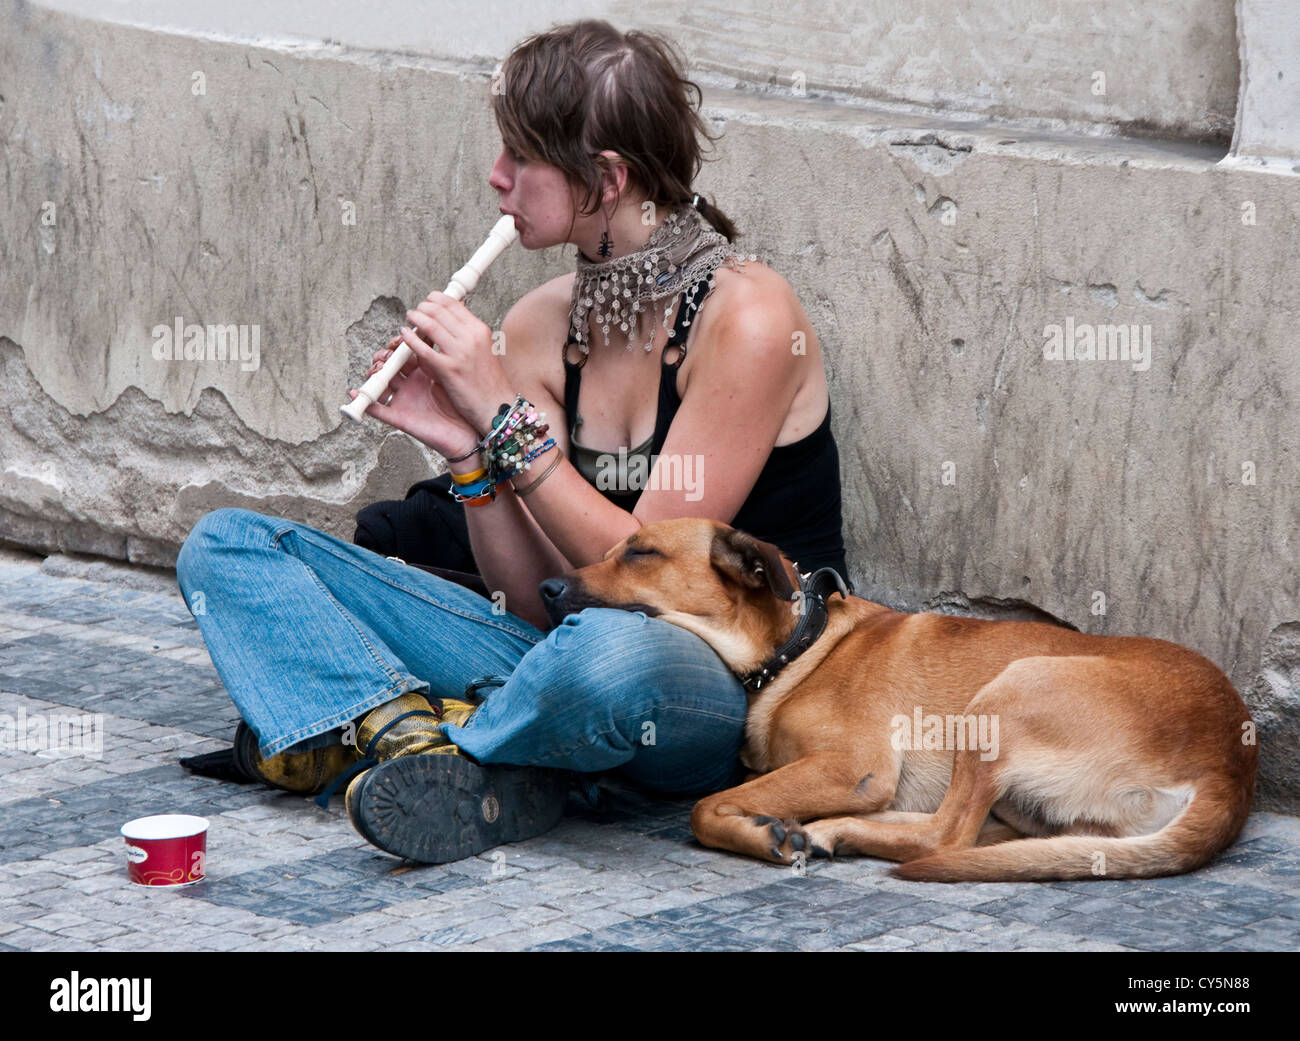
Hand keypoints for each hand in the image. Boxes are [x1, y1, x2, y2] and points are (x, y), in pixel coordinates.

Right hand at [348, 333, 480, 457]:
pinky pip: (378, 410)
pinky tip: (356, 393)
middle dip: (385, 356)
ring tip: (379, 368)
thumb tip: (438, 327)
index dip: (399, 343)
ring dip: (374, 374)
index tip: (402, 334)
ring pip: (379, 383)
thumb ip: (443, 353)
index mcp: (424, 371)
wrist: (470, 432)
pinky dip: (364, 403)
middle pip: (389, 365)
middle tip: (391, 352)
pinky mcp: (400, 417)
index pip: (404, 353)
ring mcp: (403, 400)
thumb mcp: (455, 373)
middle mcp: (411, 384)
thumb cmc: (465, 403)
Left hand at [401, 292, 514, 433]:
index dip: (436, 299)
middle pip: (439, 311)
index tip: (428, 301)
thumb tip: (451, 319)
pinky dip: (411, 339)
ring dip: (416, 318)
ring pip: (430, 325)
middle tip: (416, 311)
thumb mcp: (484, 349)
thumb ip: (468, 334)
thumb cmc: (489, 381)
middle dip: (423, 307)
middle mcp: (471, 338)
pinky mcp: (448, 370)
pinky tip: (404, 335)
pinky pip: (423, 349)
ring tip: (410, 318)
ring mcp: (460, 353)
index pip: (453, 304)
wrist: (497, 406)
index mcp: (480, 330)